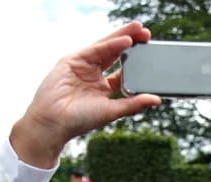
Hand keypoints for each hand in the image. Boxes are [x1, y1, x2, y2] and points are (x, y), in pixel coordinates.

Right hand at [9, 22, 160, 167]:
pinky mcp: (72, 60)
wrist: (53, 122)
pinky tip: (125, 40)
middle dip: (132, 43)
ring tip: (139, 29)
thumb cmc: (80, 120)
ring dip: (123, 37)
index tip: (151, 54)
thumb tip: (157, 100)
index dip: (137, 62)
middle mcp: (93, 74)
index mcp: (103, 87)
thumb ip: (133, 104)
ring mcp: (83, 65)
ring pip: (106, 47)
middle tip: (148, 34)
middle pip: (116, 54)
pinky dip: (111, 44)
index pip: (123, 70)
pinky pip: (95, 50)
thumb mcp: (112, 111)